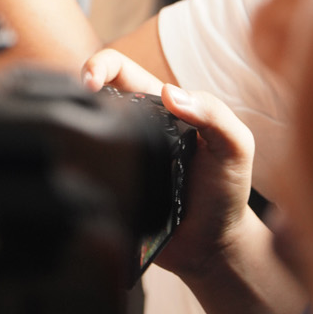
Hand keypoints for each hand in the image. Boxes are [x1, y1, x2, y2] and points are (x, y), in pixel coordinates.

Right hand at [83, 50, 255, 280]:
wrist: (214, 248)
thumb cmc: (226, 191)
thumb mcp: (235, 145)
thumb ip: (214, 113)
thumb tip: (169, 93)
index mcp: (160, 108)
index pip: (120, 70)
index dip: (99, 65)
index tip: (89, 81)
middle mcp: (133, 128)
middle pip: (93, 95)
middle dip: (77, 90)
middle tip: (79, 102)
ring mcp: (118, 158)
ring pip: (85, 132)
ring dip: (78, 128)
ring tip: (76, 134)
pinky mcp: (108, 189)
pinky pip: (85, 173)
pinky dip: (78, 168)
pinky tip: (83, 172)